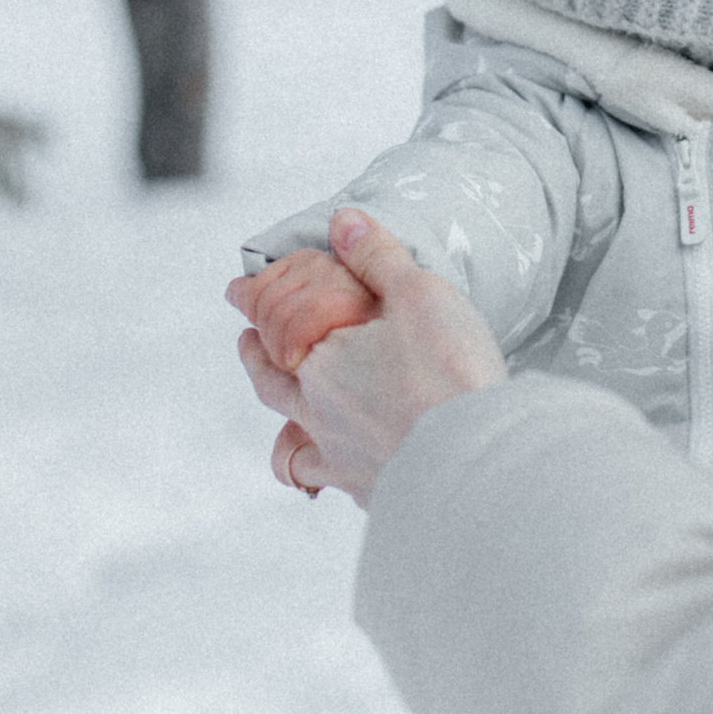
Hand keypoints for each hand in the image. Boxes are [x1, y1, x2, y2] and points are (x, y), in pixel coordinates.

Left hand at [233, 209, 505, 505]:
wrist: (476, 459)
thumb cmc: (448, 371)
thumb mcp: (419, 293)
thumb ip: (377, 257)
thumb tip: (341, 221)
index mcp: (320, 363)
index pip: (271, 326)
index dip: (251, 306)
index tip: (236, 293)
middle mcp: (318, 414)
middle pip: (271, 385)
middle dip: (256, 360)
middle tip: (247, 343)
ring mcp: (341, 460)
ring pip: (290, 449)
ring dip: (280, 430)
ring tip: (282, 425)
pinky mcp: (372, 492)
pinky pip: (331, 485)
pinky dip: (323, 478)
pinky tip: (333, 477)